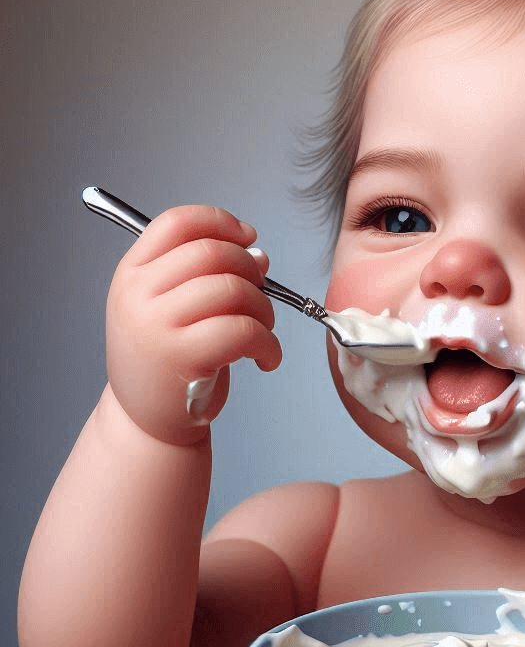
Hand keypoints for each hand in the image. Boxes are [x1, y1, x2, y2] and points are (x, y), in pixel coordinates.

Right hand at [105, 204, 281, 444]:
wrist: (147, 424)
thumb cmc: (168, 365)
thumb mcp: (172, 312)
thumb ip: (208, 277)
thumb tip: (258, 254)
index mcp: (132, 274)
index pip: (177, 223)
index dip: (221, 222)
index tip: (248, 238)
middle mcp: (138, 294)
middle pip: (212, 252)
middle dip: (251, 271)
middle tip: (261, 297)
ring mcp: (157, 324)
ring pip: (233, 290)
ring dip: (265, 309)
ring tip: (264, 331)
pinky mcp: (183, 357)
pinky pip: (244, 331)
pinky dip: (269, 344)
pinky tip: (267, 358)